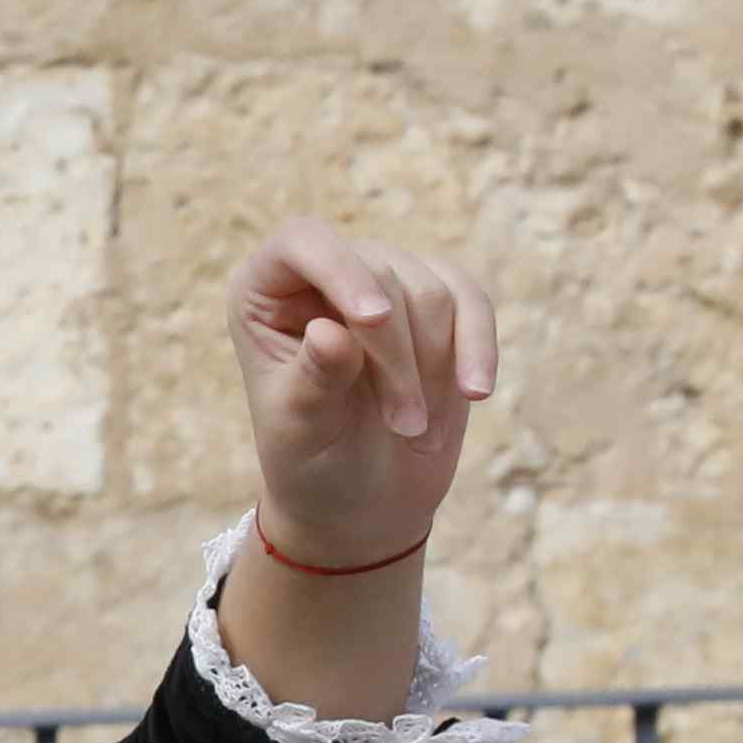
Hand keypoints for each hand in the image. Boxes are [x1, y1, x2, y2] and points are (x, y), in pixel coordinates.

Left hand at [229, 220, 498, 572]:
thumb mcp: (300, 432)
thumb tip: (329, 332)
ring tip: (420, 432)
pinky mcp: (438, 304)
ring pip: (433, 290)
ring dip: (435, 368)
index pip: (305, 242)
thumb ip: (313, 381)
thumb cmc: (312, 463)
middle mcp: (323, 273)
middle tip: (404, 426)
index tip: (375, 321)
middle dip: (399, 357)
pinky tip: (477, 391)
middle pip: (382, 274)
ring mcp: (384, 282)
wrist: (360, 499)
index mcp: (265, 292)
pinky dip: (478, 347)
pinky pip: (472, 301)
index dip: (343, 271)